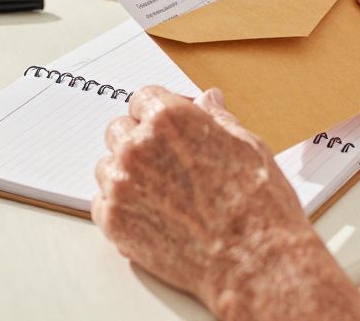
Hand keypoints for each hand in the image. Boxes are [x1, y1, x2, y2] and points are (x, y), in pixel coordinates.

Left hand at [92, 87, 359, 319]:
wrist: (255, 260)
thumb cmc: (257, 204)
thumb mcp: (247, 146)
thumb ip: (217, 119)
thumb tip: (208, 101)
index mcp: (169, 119)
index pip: (143, 98)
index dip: (157, 113)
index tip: (166, 128)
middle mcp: (138, 146)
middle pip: (119, 130)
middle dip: (138, 141)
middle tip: (165, 164)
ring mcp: (122, 185)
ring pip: (107, 168)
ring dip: (127, 175)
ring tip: (161, 195)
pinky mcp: (115, 222)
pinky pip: (102, 205)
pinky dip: (121, 208)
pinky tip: (150, 216)